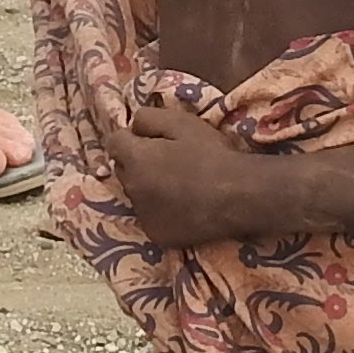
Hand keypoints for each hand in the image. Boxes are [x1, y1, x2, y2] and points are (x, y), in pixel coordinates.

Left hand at [108, 92, 266, 248]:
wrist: (239, 197)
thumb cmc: (212, 155)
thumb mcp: (182, 123)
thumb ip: (149, 118)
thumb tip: (133, 125)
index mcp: (135, 159)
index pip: (114, 142)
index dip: (131, 138)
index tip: (152, 139)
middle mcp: (131, 188)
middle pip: (123, 170)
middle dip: (137, 162)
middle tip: (167, 160)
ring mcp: (143, 215)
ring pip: (136, 194)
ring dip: (147, 187)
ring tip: (177, 185)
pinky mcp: (156, 234)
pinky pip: (150, 216)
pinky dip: (159, 210)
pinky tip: (182, 205)